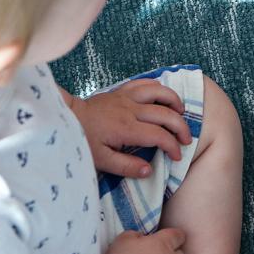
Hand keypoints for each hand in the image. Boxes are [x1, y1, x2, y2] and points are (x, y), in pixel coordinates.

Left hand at [66, 79, 190, 177]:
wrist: (66, 117)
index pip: (159, 136)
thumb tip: (149, 170)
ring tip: (181, 113)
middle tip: (186, 140)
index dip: (173, 147)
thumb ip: (126, 166)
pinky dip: (159, 87)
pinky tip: (164, 97)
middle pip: (166, 114)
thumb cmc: (83, 140)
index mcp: (126, 129)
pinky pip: (145, 82)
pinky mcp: (122, 90)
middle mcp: (130, 110)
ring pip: (159, 92)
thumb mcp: (101, 160)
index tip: (176, 156)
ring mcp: (127, 97)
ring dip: (175, 101)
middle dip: (181, 127)